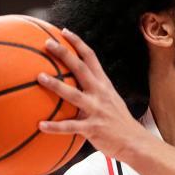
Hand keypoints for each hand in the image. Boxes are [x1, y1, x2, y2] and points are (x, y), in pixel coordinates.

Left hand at [37, 28, 147, 158]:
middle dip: (64, 54)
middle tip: (47, 43)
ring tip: (39, 77)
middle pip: (81, 68)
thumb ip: (95, 91)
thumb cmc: (119, 122)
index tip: (63, 32)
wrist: (134, 142)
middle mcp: (100, 93)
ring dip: (56, 85)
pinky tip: (41, 125)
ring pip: (73, 95)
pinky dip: (55, 126)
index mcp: (104, 85)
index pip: (91, 58)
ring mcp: (96, 110)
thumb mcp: (110, 100)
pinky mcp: (93, 128)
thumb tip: (76, 84)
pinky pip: (71, 126)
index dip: (77, 43)